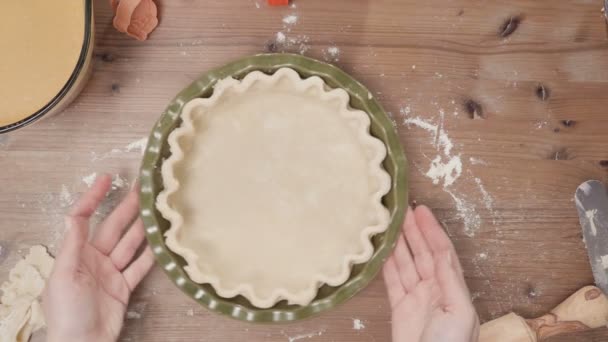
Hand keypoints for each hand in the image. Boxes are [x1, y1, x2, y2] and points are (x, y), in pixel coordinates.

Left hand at [43, 174, 154, 341]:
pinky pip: (140, 266)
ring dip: (142, 227)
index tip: (106, 178)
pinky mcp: (124, 287)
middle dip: (127, 207)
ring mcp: (110, 273)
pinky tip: (161, 241)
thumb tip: (75, 214)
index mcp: (75, 254)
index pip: (83, 218)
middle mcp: (93, 259)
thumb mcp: (65, 275)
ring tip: (157, 210)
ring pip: (130, 244)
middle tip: (143, 188)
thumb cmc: (67, 312)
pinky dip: (151, 255)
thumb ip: (73, 244)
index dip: (93, 197)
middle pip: (112, 227)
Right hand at [383, 205, 478, 341]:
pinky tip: (382, 251)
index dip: (432, 231)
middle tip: (403, 209)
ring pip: (407, 264)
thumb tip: (442, 252)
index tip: (421, 211)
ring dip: (399, 244)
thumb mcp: (458, 312)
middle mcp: (436, 289)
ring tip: (390, 223)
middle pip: (424, 253)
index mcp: (453, 289)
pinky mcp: (400, 309)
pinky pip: (393, 281)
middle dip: (415, 231)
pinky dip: (387, 265)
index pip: (442, 252)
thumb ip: (450, 280)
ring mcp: (417, 298)